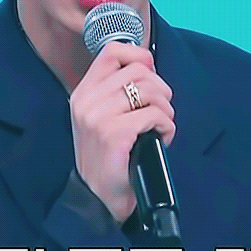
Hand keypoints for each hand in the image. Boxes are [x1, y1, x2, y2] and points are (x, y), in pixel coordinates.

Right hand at [68, 41, 175, 222]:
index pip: (112, 52)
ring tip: (159, 126)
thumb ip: (117, 90)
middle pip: (138, 70)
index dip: (138, 55)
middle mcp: (87, 101)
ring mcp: (99, 117)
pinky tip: (161, 138)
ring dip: (165, 109)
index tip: (149, 74)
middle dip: (160, 89)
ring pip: (150, 91)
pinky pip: (155, 114)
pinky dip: (167, 126)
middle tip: (160, 109)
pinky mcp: (115, 133)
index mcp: (83, 93)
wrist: (98, 198)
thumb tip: (148, 64)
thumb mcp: (101, 117)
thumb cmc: (109, 158)